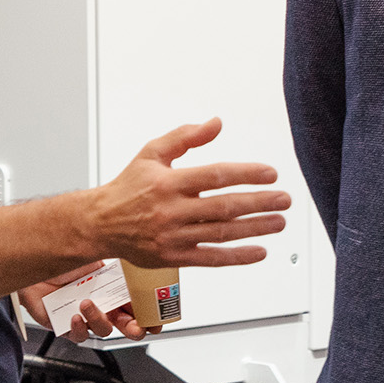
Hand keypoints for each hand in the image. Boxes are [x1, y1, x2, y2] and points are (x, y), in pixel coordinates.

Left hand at [18, 262, 151, 341]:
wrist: (31, 263)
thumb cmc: (61, 257)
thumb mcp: (95, 255)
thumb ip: (117, 262)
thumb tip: (137, 253)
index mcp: (113, 289)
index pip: (138, 306)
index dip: (150, 315)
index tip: (157, 319)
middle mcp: (101, 303)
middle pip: (125, 325)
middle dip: (135, 329)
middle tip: (135, 327)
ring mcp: (84, 315)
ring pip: (102, 330)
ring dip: (99, 320)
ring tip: (87, 304)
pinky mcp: (64, 325)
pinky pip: (77, 336)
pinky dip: (79, 328)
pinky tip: (75, 315)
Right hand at [80, 117, 289, 268]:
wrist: (100, 224)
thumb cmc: (128, 187)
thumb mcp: (152, 153)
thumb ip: (185, 137)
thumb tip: (216, 123)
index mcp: (168, 182)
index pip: (215, 175)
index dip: (246, 174)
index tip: (270, 173)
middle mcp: (172, 210)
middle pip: (224, 206)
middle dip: (259, 202)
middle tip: (283, 199)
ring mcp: (174, 236)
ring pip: (222, 233)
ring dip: (255, 228)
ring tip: (279, 222)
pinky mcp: (174, 256)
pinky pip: (211, 259)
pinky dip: (237, 257)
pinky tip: (259, 251)